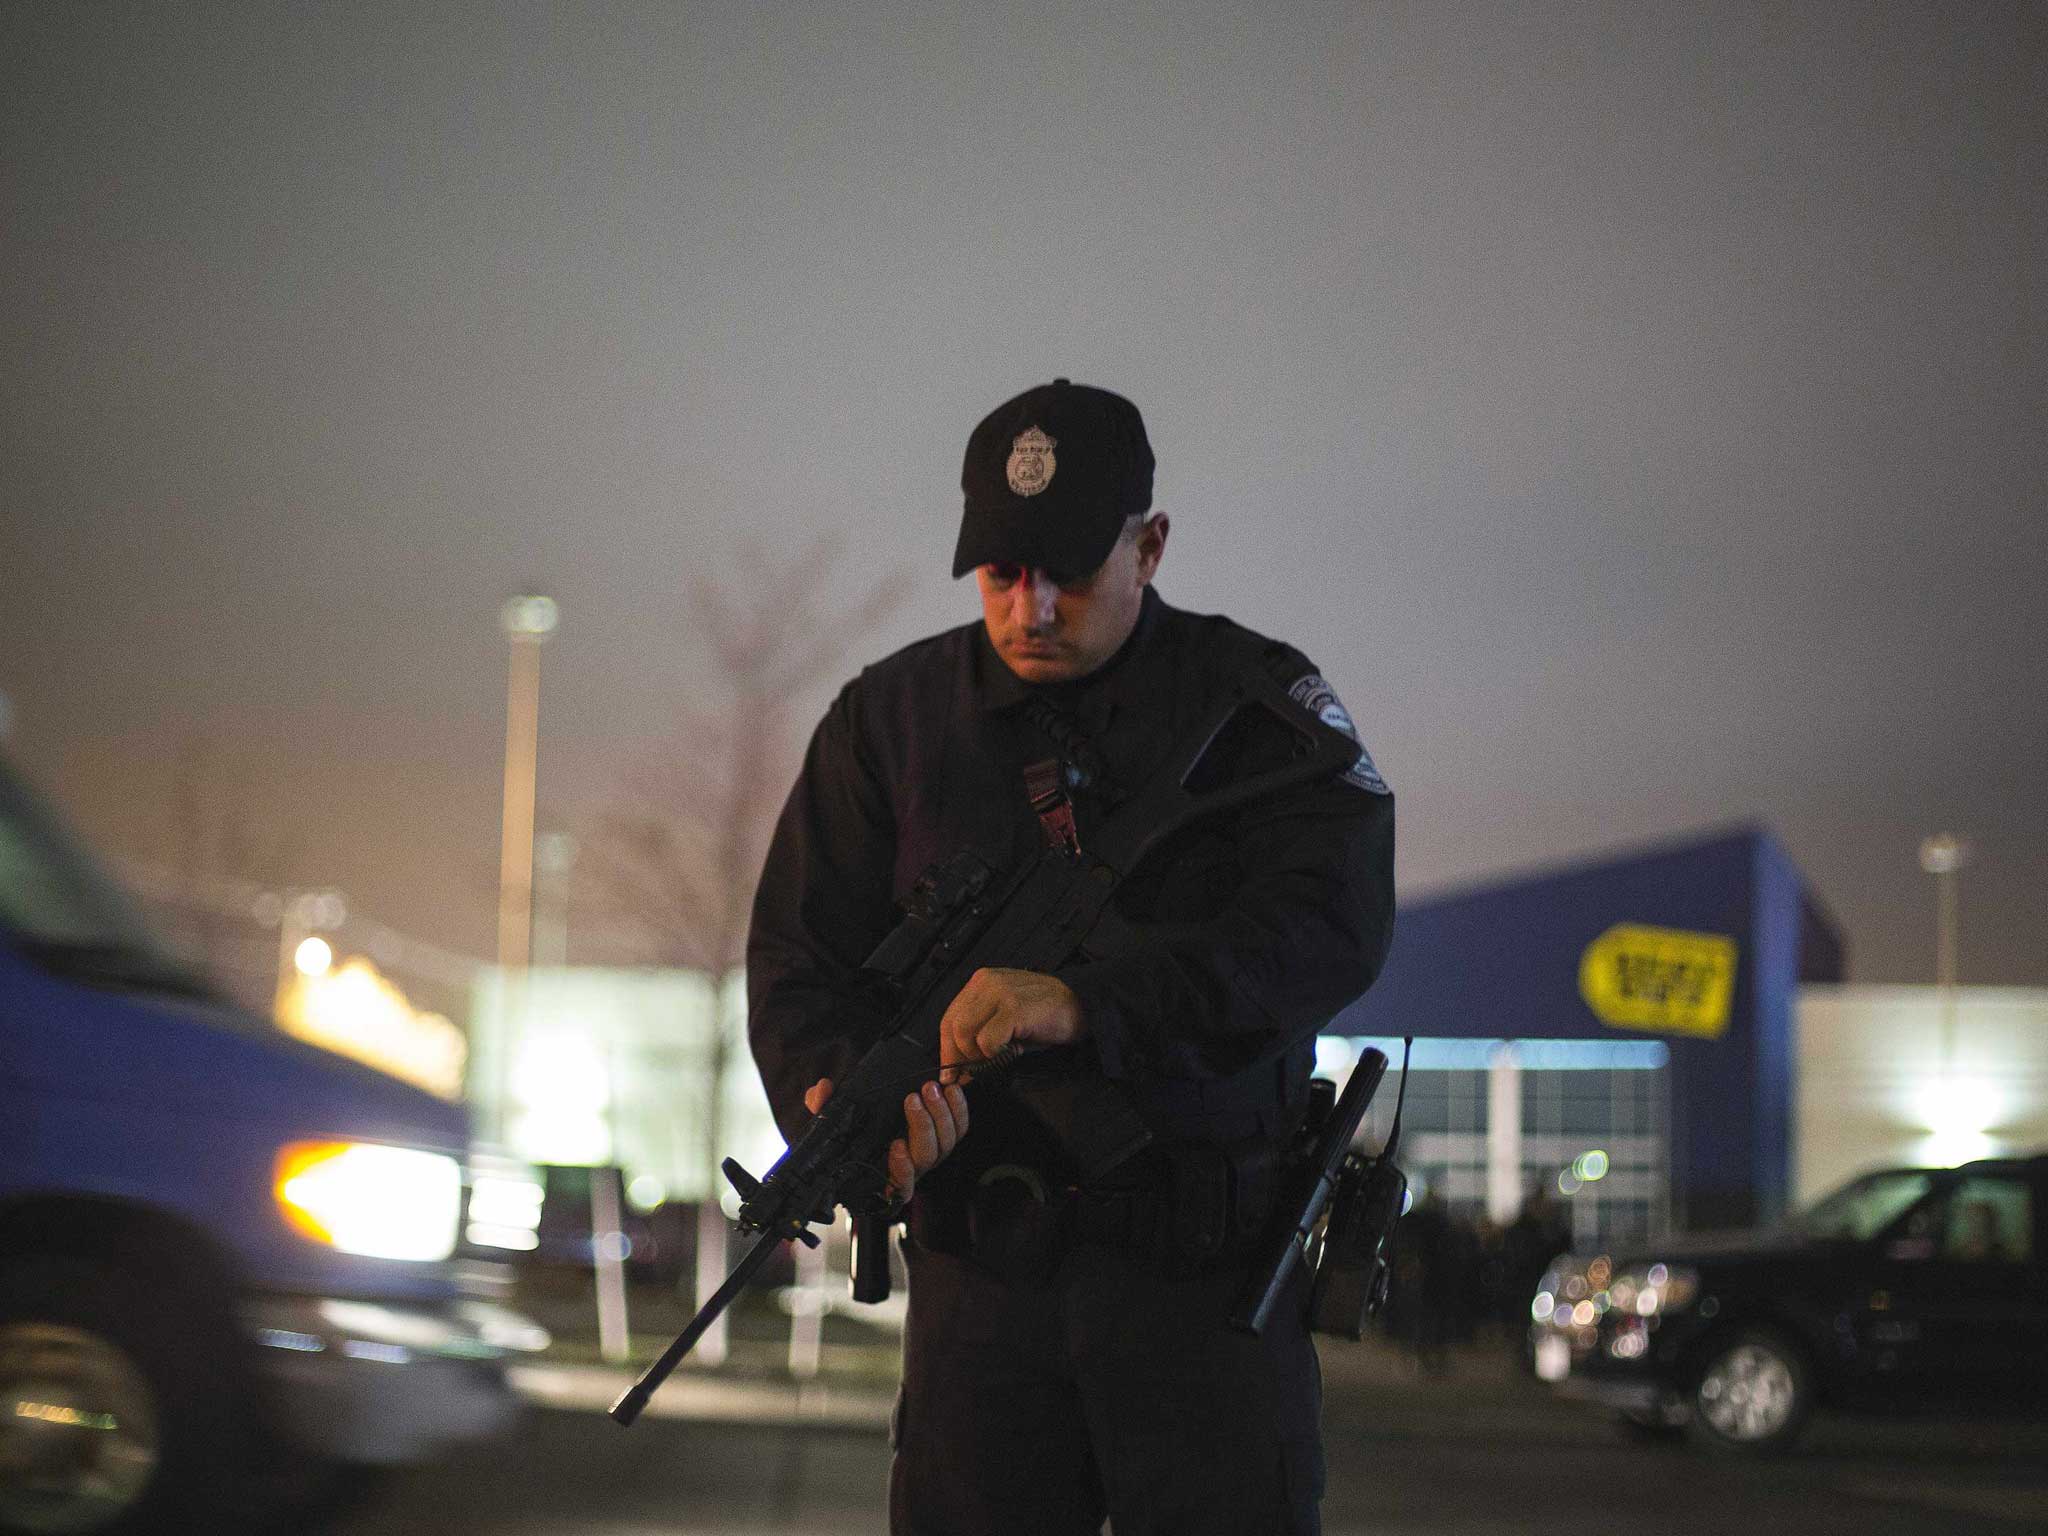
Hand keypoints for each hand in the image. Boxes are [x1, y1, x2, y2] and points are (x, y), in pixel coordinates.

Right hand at [804, 1075, 967, 1204]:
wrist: (875, 1117)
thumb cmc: (854, 1128)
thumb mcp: (833, 1116)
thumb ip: (824, 1106)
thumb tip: (820, 1092)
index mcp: (885, 1173)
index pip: (900, 1187)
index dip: (902, 1171)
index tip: (896, 1146)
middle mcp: (912, 1168)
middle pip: (926, 1157)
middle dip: (922, 1126)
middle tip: (912, 1098)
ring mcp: (932, 1153)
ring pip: (946, 1142)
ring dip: (940, 1114)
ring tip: (929, 1088)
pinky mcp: (947, 1135)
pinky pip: (960, 1128)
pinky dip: (958, 1109)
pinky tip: (951, 1089)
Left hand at [937, 967, 1084, 1079]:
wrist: (1082, 1004)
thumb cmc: (1046, 1014)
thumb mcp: (1006, 1017)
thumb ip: (981, 1032)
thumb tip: (958, 1065)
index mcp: (981, 982)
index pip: (949, 1017)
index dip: (947, 1049)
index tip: (950, 1072)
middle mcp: (987, 982)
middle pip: (952, 1027)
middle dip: (959, 1057)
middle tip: (972, 1073)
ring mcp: (1000, 993)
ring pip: (965, 1033)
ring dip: (979, 1054)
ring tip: (1000, 1056)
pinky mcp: (1014, 1008)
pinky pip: (988, 1040)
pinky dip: (995, 1053)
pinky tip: (1013, 1049)